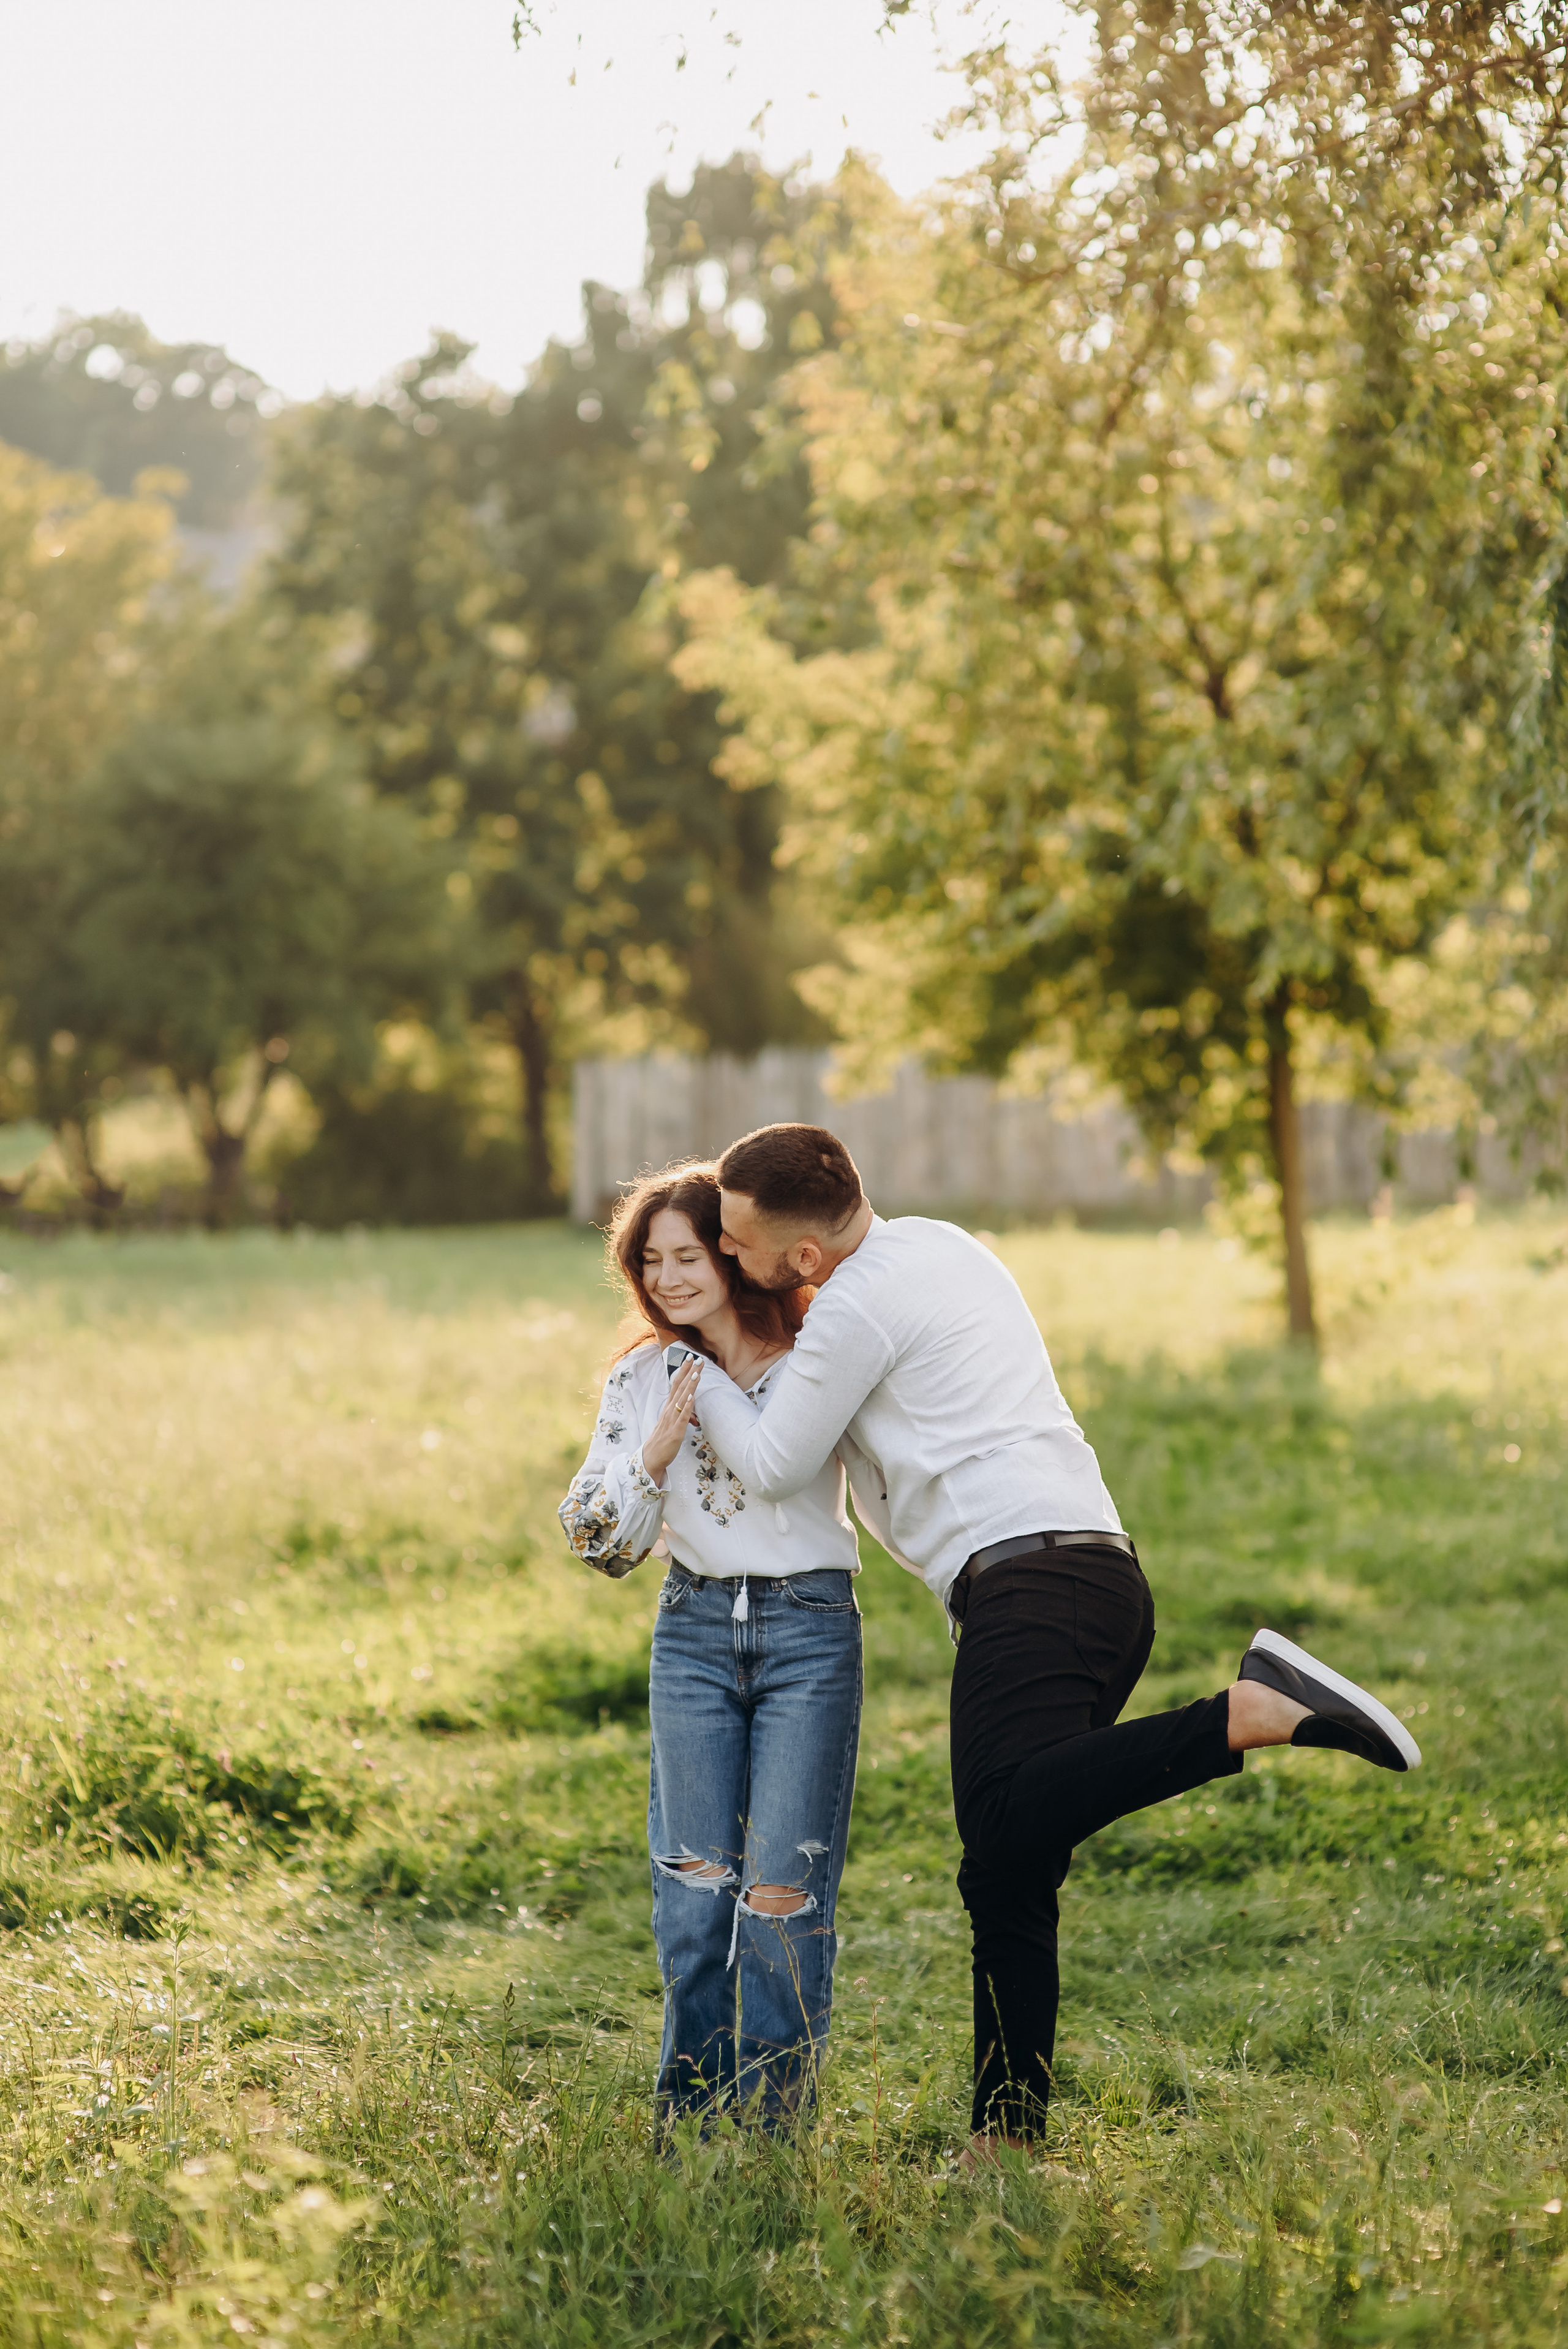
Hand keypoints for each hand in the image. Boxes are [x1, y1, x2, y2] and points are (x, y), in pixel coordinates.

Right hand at [642, 1355, 702, 1482]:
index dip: (683, 1371)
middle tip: (696, 1358)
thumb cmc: (662, 1440)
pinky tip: (691, 1397)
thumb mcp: (672, 1422)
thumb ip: (680, 1411)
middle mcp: (669, 1411)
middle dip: (688, 1372)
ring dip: (689, 1386)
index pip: (676, 1385)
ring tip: (696, 1373)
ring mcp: (671, 1420)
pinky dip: (686, 1407)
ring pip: (681, 1399)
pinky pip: (681, 1417)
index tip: (689, 1357)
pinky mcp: (675, 1432)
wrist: (651, 1459)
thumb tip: (690, 1402)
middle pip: (679, 1388)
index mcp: (669, 1408)